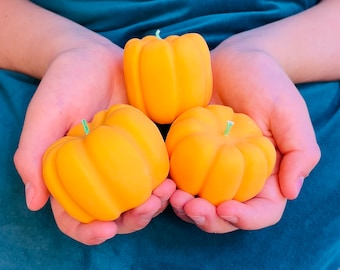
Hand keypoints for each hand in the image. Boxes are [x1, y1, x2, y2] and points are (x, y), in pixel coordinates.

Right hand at [13, 39, 175, 243]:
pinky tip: (173, 179)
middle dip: (131, 220)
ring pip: (138, 198)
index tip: (106, 231)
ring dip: (154, 205)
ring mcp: (122, 163)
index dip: (87, 232)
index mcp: (69, 176)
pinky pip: (154, 173)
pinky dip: (164, 182)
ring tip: (166, 194)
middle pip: (114, 213)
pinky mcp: (143, 148)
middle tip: (147, 208)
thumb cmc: (63, 84)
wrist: (92, 57)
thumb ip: (32, 154)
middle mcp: (97, 175)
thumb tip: (35, 203)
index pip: (73, 216)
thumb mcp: (43, 115)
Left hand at [170, 36, 319, 232]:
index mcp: (268, 175)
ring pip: (200, 202)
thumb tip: (291, 192)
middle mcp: (239, 178)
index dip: (245, 219)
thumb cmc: (267, 84)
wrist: (236, 61)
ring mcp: (212, 168)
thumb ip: (300, 152)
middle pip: (225, 214)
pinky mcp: (190, 155)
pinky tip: (163, 182)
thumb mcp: (290, 113)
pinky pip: (180, 178)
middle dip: (208, 219)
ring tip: (172, 197)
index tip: (225, 209)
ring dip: (184, 208)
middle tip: (190, 206)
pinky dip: (171, 186)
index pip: (261, 211)